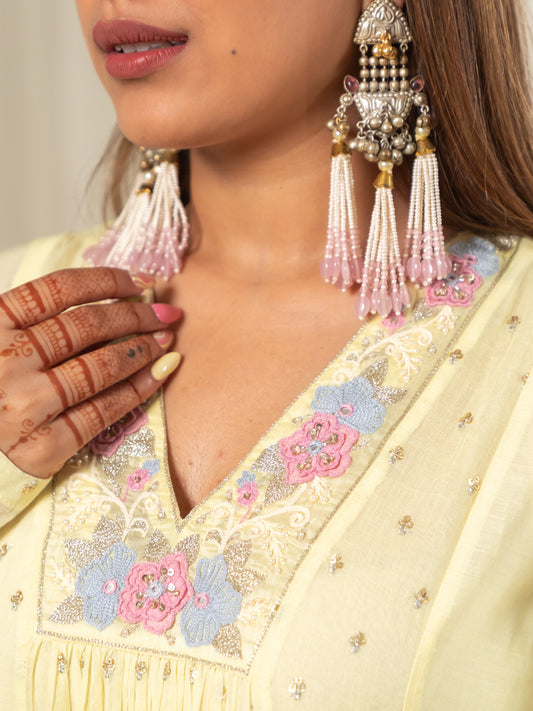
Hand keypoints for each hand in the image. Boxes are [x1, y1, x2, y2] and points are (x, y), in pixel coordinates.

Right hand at [0, 267, 180, 477]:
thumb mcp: (3, 340)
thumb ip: (41, 321)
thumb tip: (121, 300)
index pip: (60, 288)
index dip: (107, 280)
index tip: (137, 282)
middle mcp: (6, 361)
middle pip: (87, 325)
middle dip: (135, 315)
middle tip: (163, 313)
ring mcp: (25, 405)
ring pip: (100, 367)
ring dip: (142, 350)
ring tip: (164, 341)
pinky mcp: (43, 446)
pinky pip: (103, 411)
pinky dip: (138, 389)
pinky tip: (158, 374)